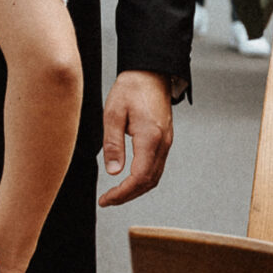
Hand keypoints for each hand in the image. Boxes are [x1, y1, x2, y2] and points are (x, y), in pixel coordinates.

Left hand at [99, 70, 173, 206]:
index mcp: (149, 138)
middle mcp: (162, 143)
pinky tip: (129, 179)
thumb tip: (113, 171)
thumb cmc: (131, 88)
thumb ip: (112, 144)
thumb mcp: (113, 113)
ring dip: (136, 189)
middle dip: (128, 195)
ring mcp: (166, 142)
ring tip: (116, 194)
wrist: (151, 72)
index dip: (122, 193)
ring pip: (154, 176)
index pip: (138, 177)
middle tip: (108, 200)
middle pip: (149, 182)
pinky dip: (143, 178)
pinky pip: (156, 166)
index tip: (106, 199)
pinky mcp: (164, 139)